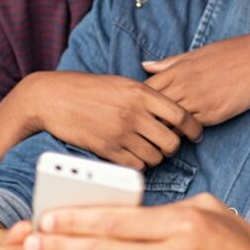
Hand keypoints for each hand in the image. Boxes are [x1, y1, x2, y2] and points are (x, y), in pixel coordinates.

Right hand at [9, 71, 202, 169]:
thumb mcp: (123, 83)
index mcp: (141, 93)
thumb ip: (148, 96)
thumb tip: (173, 112)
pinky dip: (138, 164)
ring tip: (147, 149)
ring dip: (155, 156)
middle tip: (165, 144)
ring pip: (155, 157)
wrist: (54, 98)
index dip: (194, 128)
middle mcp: (134, 113)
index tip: (195, 134)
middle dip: (172, 146)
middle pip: (172, 141)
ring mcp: (120, 133)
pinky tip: (132, 156)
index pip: (181, 115)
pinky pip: (136, 166)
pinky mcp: (107, 150)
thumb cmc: (89, 89)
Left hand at [142, 29, 249, 126]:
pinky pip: (191, 128)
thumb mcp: (199, 52)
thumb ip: (171, 63)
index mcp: (179, 69)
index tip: (139, 109)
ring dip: (164, 130)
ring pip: (169, 122)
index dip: (140, 102)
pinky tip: (184, 135)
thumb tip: (145, 66)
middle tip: (144, 129)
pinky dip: (184, 133)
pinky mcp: (214, 114)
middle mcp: (185, 85)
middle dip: (147, 120)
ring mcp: (199, 101)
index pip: (146, 90)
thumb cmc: (234, 51)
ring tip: (161, 137)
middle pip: (153, 109)